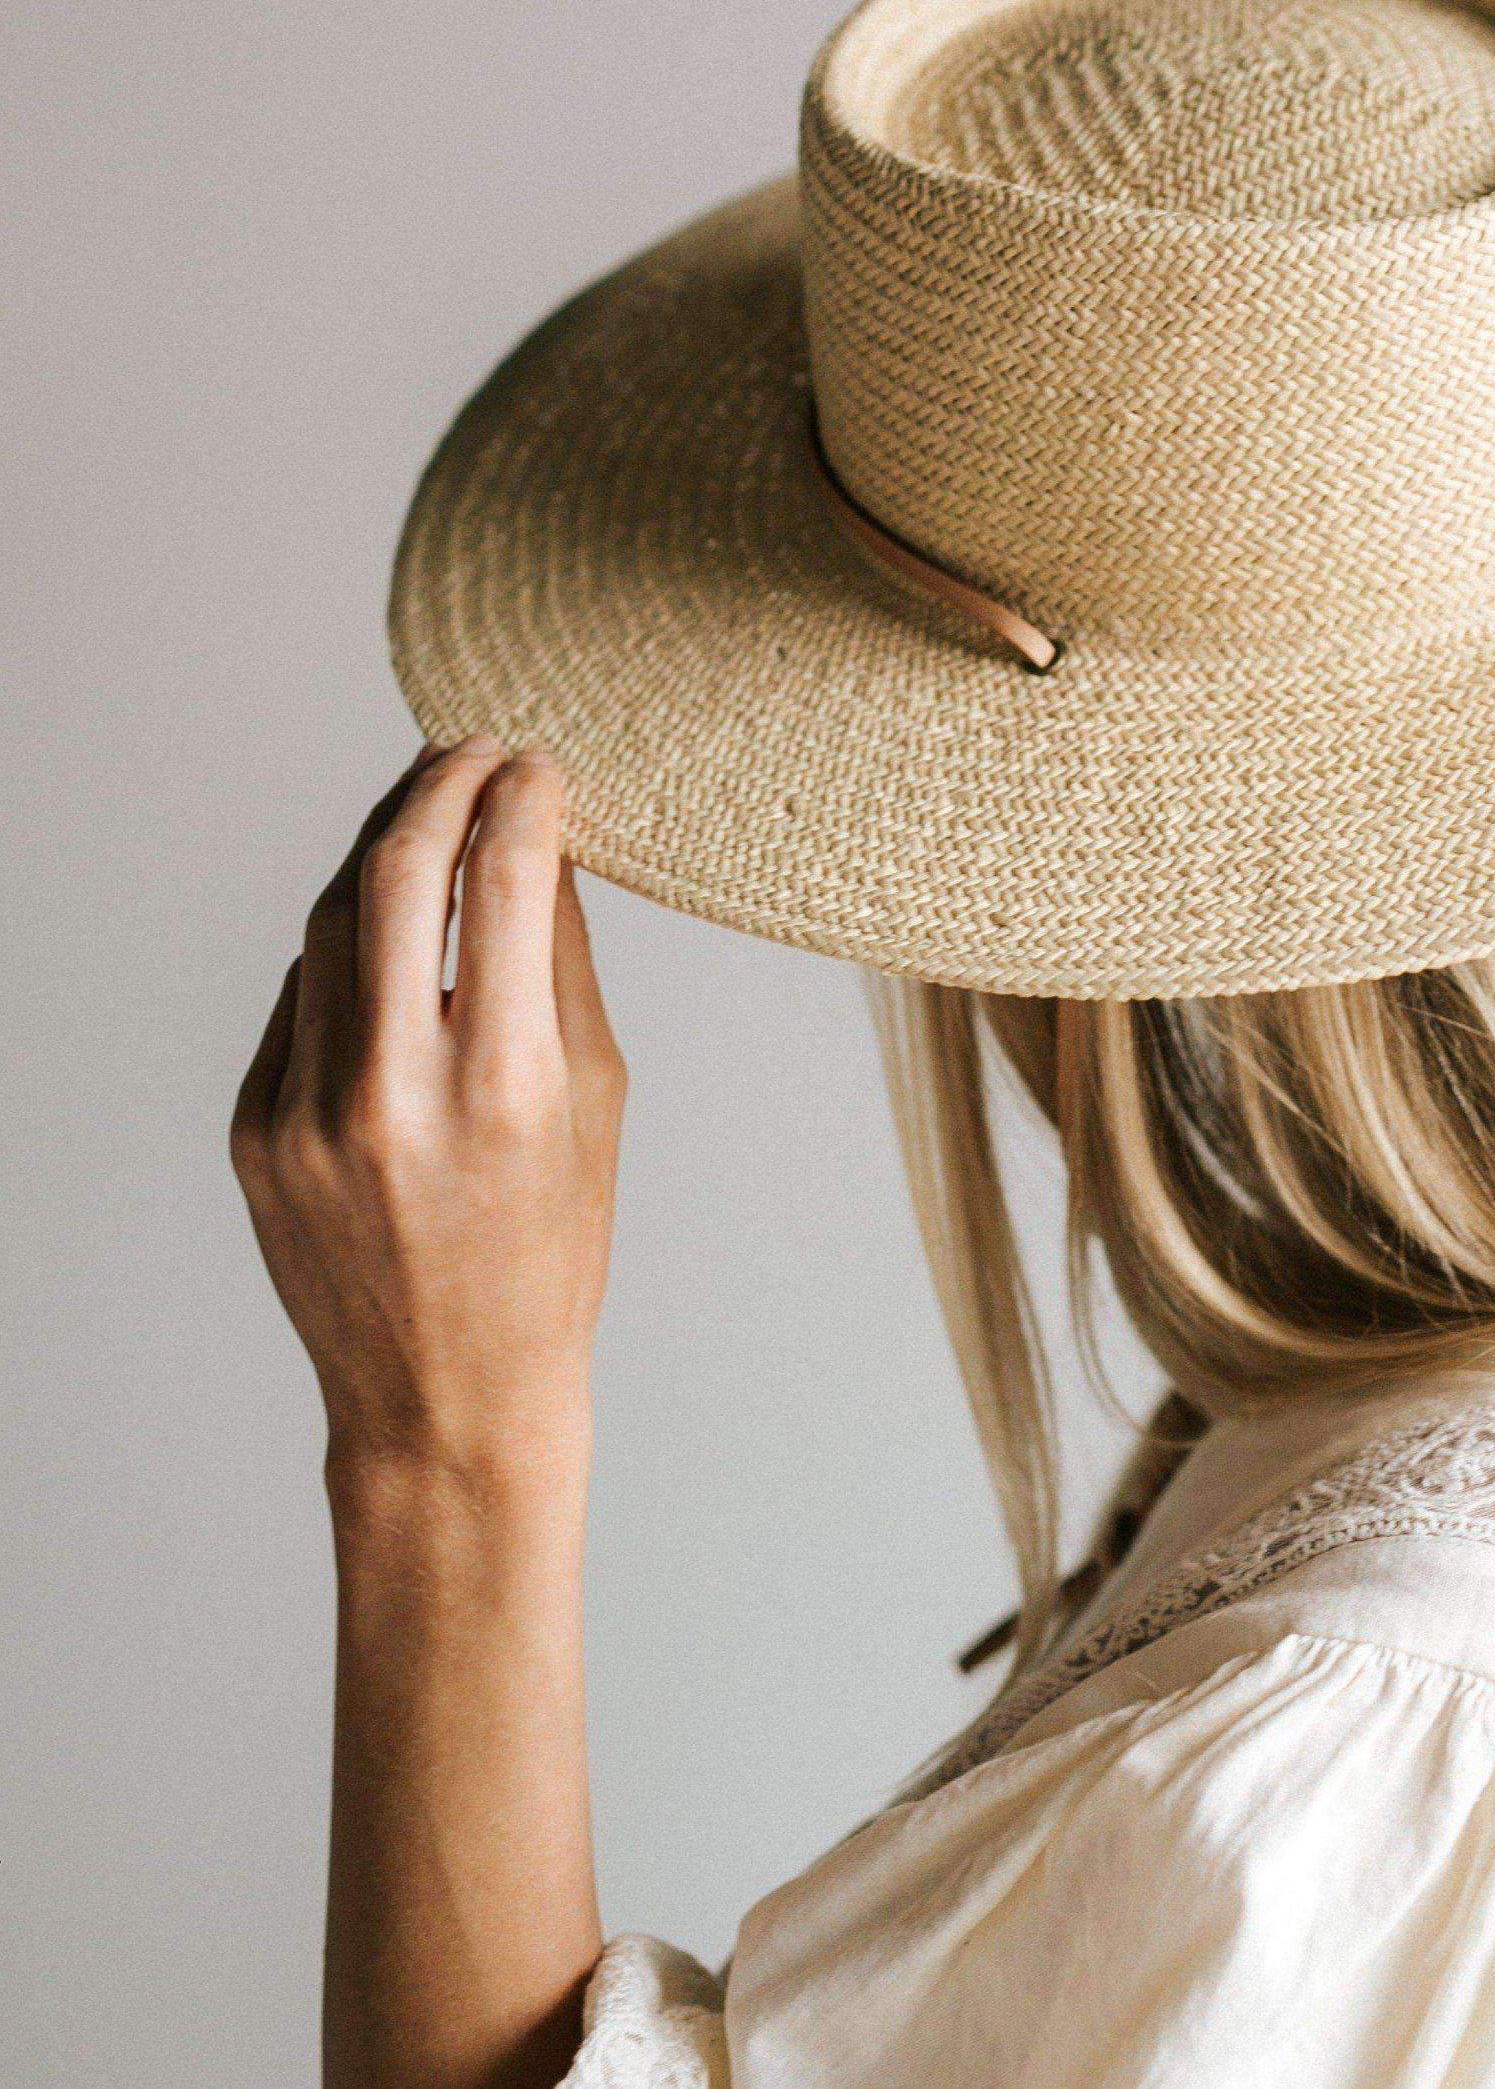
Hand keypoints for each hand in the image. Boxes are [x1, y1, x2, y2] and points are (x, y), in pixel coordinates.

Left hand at [232, 740, 626, 1493]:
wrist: (448, 1392)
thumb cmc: (552, 1249)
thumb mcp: (594, 1102)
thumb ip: (561, 967)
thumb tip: (539, 847)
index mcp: (505, 1084)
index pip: (506, 883)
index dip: (523, 798)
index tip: (540, 763)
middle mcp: (394, 1090)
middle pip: (395, 873)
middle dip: (437, 785)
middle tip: (472, 748)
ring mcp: (306, 1111)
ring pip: (329, 922)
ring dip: (380, 849)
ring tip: (426, 814)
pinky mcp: (254, 1130)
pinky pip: (301, 999)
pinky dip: (349, 949)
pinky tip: (389, 938)